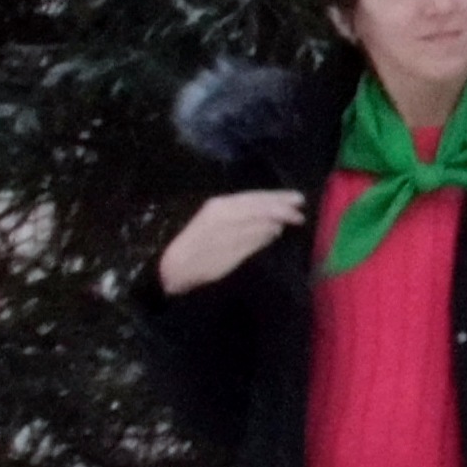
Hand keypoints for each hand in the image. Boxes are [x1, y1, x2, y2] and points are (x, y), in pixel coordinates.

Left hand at [158, 189, 305, 292]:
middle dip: (279, 199)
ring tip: (290, 205)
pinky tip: (266, 215)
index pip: (260, 204)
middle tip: (301, 201)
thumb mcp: (226, 256)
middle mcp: (222, 204)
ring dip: (270, 202)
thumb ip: (250, 238)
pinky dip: (257, 209)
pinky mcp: (212, 217)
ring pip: (249, 200)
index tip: (301, 213)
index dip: (281, 208)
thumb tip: (275, 226)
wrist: (166, 269)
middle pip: (256, 198)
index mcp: (225, 211)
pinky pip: (241, 208)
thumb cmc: (195, 266)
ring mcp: (216, 209)